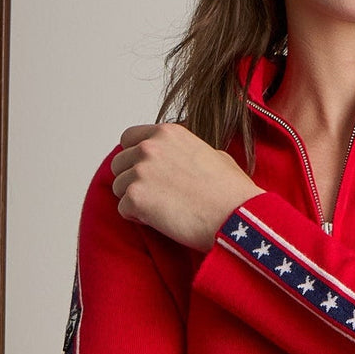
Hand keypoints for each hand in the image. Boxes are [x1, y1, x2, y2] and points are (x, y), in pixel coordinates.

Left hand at [110, 124, 260, 251]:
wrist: (236, 216)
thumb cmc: (231, 192)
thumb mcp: (215, 156)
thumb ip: (188, 152)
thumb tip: (182, 159)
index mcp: (168, 133)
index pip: (129, 138)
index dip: (135, 157)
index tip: (146, 171)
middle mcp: (150, 147)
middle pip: (119, 163)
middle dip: (132, 179)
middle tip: (156, 195)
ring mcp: (141, 171)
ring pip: (118, 187)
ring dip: (135, 200)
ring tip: (163, 209)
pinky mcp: (135, 197)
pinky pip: (123, 210)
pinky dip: (138, 218)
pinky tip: (162, 220)